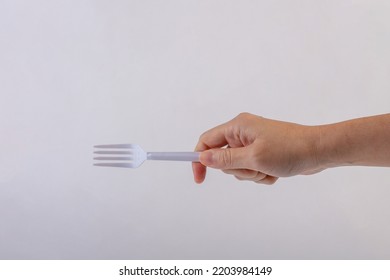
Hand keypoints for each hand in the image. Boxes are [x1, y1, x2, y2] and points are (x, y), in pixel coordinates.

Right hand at [192, 113, 320, 183]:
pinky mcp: (262, 152)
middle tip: (255, 167)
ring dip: (251, 174)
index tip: (199, 178)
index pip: (207, 141)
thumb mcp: (254, 158)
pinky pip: (252, 169)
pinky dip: (261, 174)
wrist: (319, 151)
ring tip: (268, 169)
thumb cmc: (289, 150)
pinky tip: (275, 172)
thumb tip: (202, 157)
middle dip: (237, 169)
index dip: (199, 159)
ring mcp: (253, 143)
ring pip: (238, 167)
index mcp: (238, 126)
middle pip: (223, 158)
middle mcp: (243, 133)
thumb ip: (226, 159)